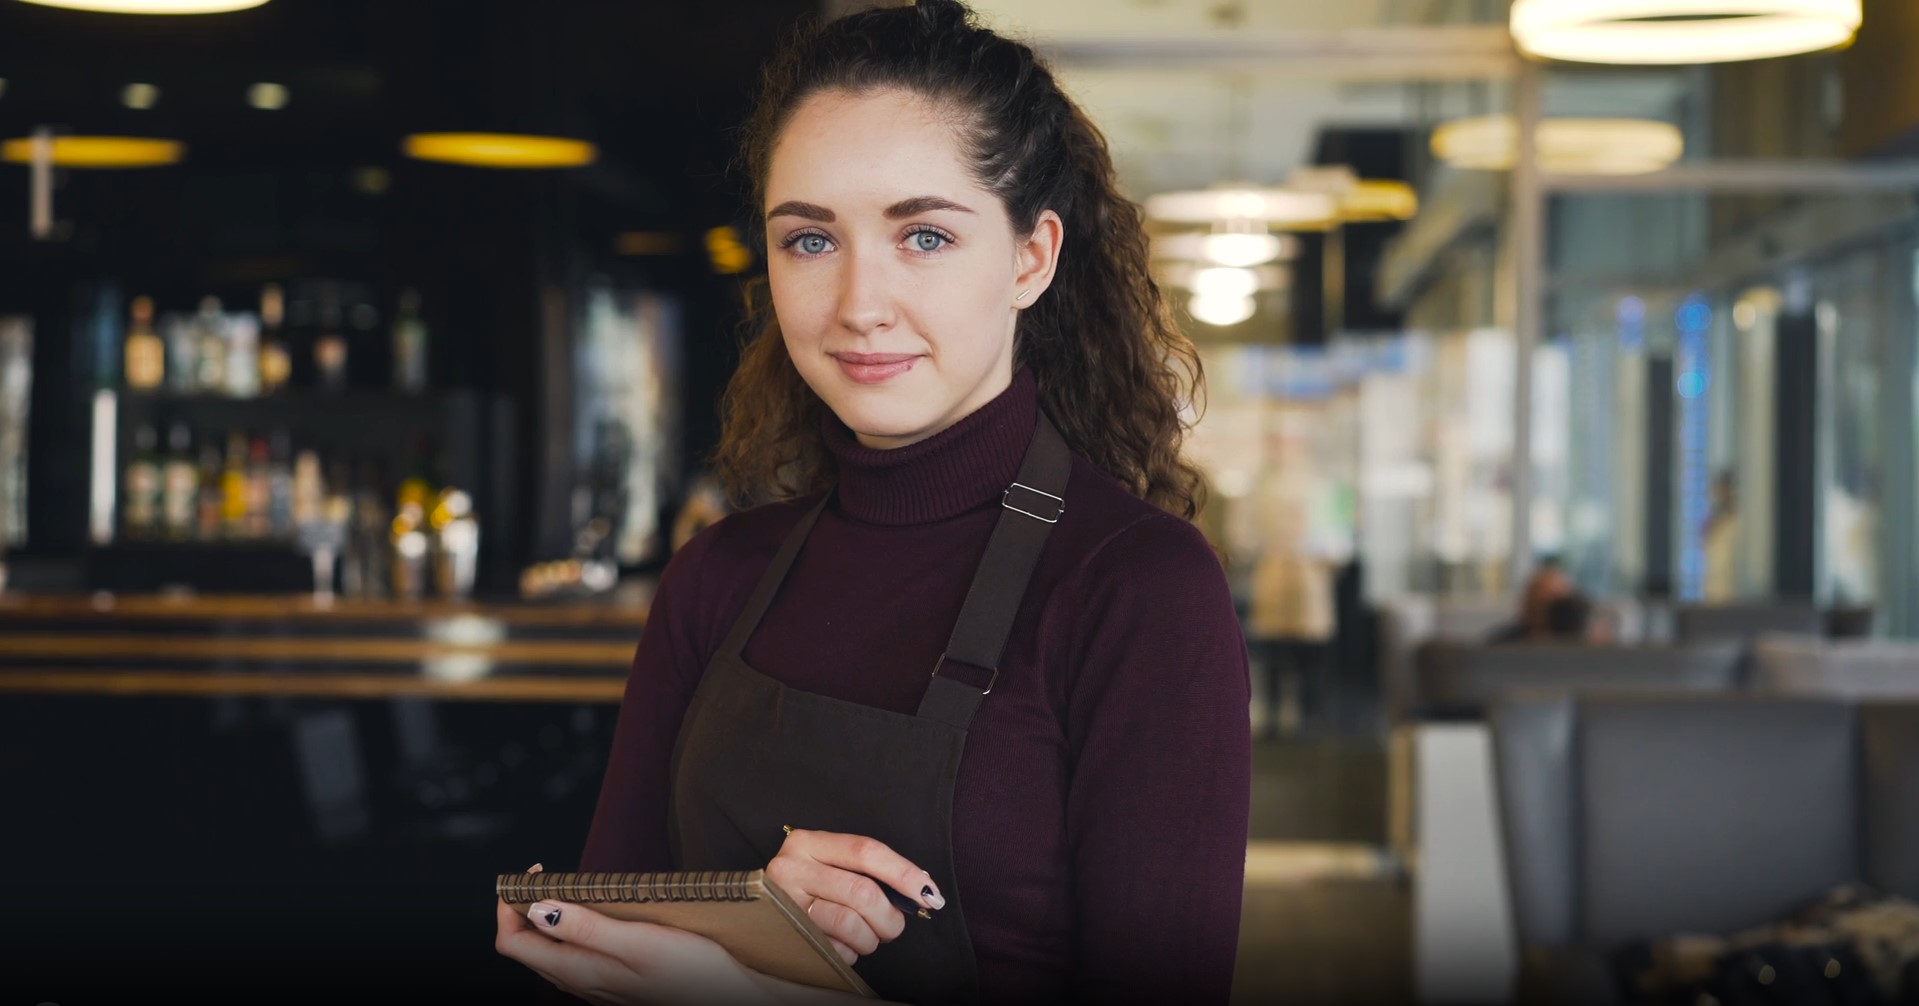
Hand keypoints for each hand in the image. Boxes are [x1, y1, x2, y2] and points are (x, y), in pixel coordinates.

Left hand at [495, 864, 772, 1005]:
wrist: (731, 998)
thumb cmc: (695, 971)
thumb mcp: (640, 942)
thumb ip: (586, 928)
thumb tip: (537, 909)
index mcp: (579, 971)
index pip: (513, 943)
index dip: (509, 906)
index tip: (533, 874)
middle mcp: (580, 982)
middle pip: (525, 947)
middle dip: (523, 908)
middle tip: (546, 875)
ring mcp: (596, 985)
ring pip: (549, 952)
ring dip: (546, 919)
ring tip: (566, 889)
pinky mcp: (614, 983)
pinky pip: (573, 957)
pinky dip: (569, 930)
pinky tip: (594, 915)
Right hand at [766, 829, 944, 965]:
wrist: (759, 915)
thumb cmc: (810, 888)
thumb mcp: (831, 865)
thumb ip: (868, 871)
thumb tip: (919, 889)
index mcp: (809, 843)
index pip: (866, 851)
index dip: (903, 873)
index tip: (928, 893)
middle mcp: (791, 867)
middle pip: (862, 891)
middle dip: (890, 916)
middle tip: (894, 927)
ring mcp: (785, 902)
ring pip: (849, 922)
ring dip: (870, 938)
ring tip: (868, 937)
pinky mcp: (784, 934)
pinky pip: (833, 948)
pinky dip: (849, 952)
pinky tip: (842, 944)